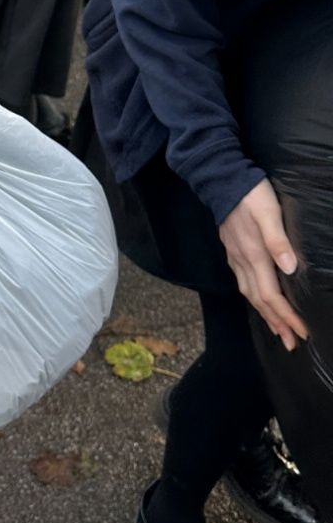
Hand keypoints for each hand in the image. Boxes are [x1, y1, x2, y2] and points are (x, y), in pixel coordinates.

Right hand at [218, 179, 308, 349]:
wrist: (220, 179)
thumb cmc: (249, 194)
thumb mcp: (269, 212)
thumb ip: (278, 241)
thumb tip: (289, 269)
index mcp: (255, 255)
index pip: (272, 295)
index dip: (287, 316)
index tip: (302, 332)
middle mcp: (243, 262)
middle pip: (260, 301)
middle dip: (276, 324)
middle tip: (291, 344)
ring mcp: (235, 258)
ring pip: (250, 294)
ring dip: (265, 315)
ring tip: (277, 330)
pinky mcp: (232, 251)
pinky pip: (243, 283)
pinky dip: (254, 298)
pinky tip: (259, 300)